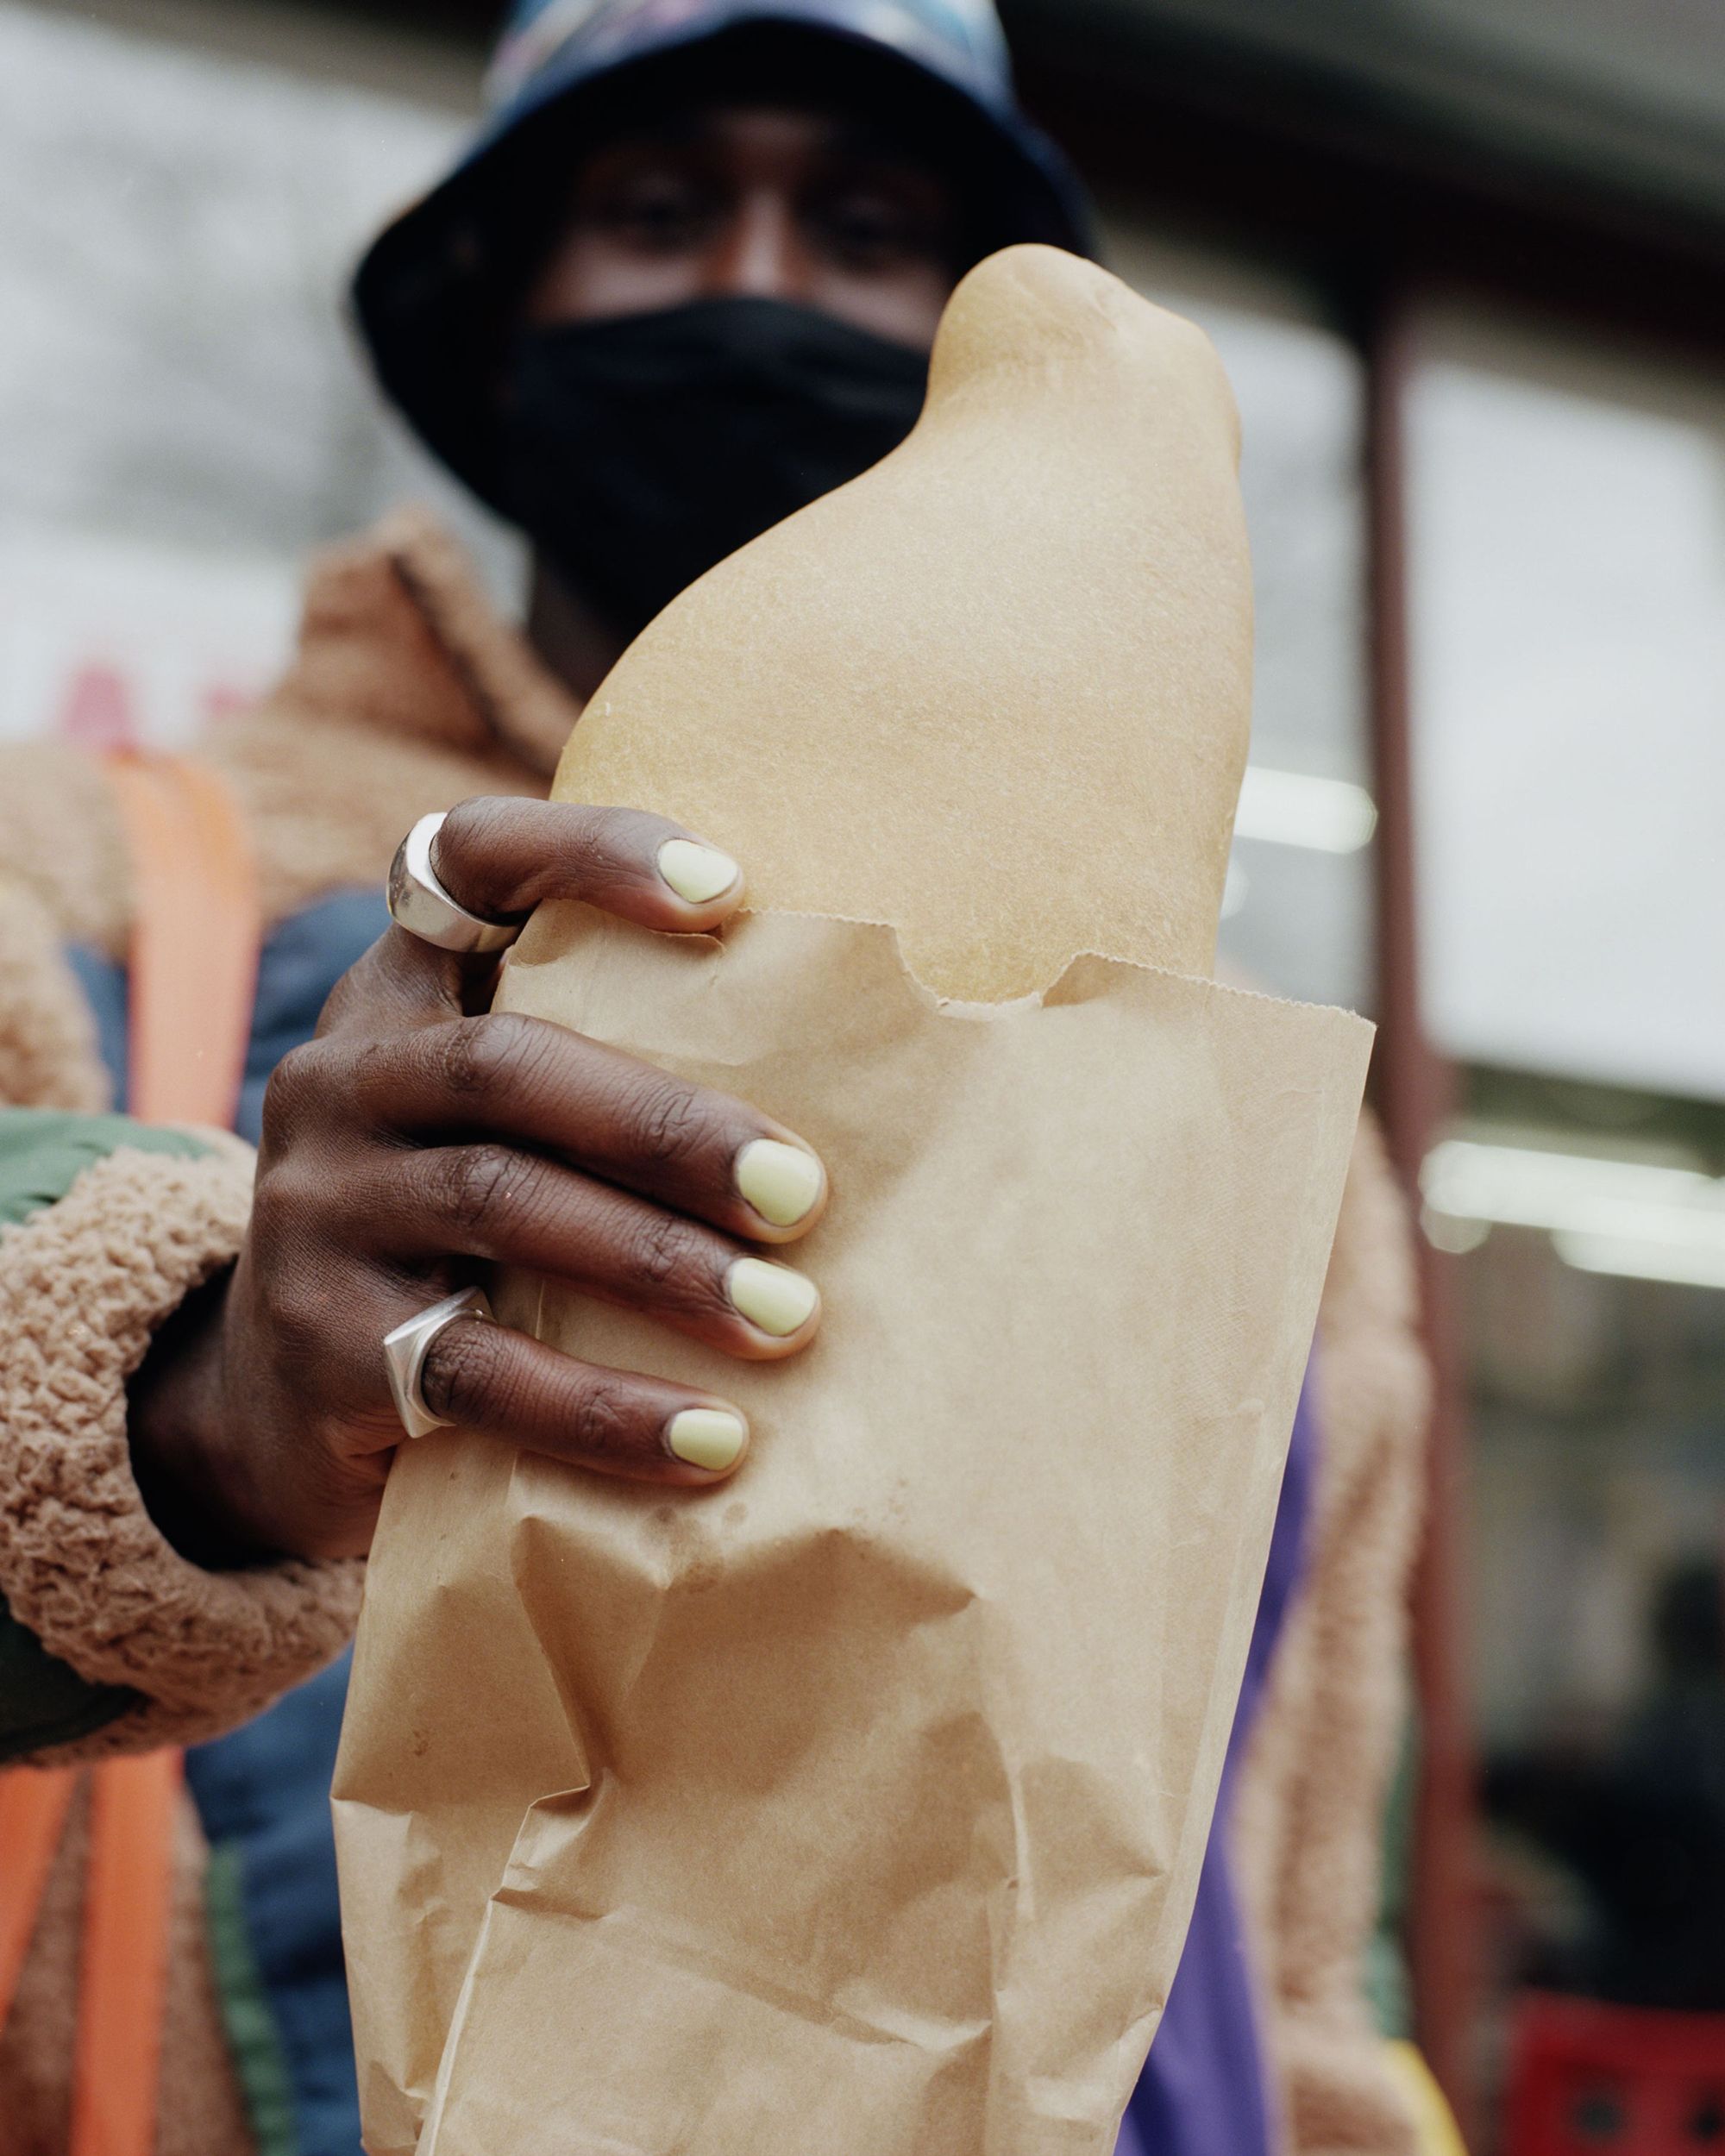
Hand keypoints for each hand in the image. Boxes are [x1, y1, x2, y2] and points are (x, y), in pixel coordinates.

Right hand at [129, 798, 827, 1562]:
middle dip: (670, 1126)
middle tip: (803, 1194)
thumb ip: (605, 1082)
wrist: (284, 1412)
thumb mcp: (501, 1136)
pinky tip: (710, 1441)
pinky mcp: (323, 1346)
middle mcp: (340, 1081)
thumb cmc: (459, 1244)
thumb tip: (853, 1088)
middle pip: (509, 1064)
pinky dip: (604, 1409)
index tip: (730, 889)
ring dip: (659, 1263)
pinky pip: (477, 1371)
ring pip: (499, 1205)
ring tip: (784, 1319)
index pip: (464, 860)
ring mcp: (316, 1209)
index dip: (589, 852)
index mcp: (401, 996)